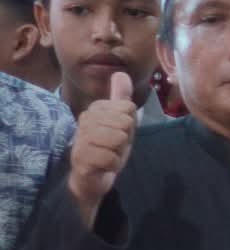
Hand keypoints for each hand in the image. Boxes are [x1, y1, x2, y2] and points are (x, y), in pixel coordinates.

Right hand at [67, 72, 137, 225]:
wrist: (91, 177)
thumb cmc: (106, 147)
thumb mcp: (120, 122)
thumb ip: (121, 98)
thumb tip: (121, 73)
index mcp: (95, 109)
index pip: (128, 108)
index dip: (129, 125)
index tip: (118, 133)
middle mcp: (85, 120)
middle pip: (125, 123)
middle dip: (125, 139)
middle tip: (113, 147)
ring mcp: (80, 138)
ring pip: (118, 139)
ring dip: (118, 153)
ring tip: (107, 155)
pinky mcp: (80, 158)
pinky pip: (110, 159)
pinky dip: (111, 165)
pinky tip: (102, 166)